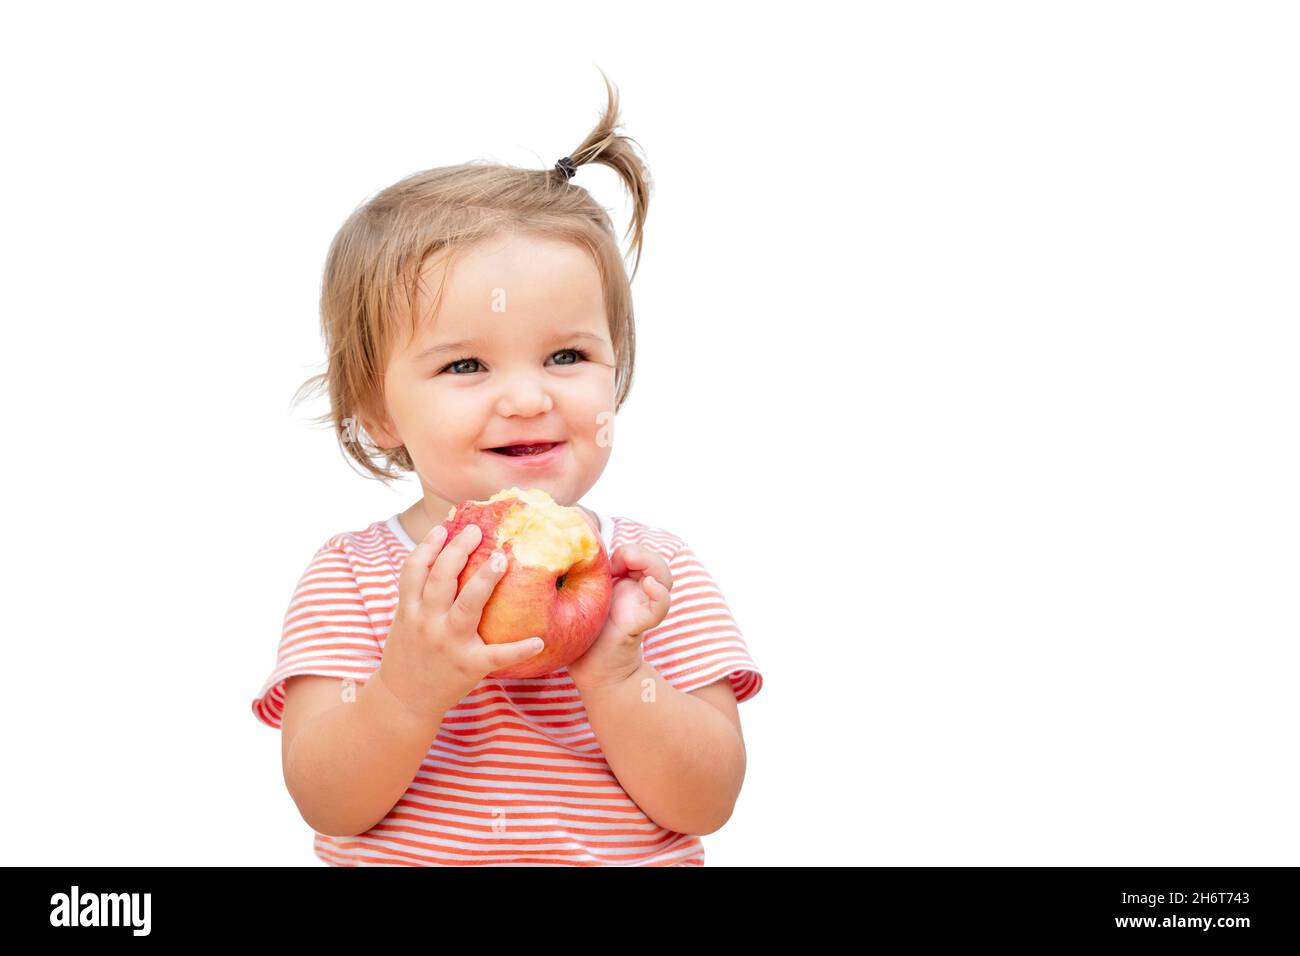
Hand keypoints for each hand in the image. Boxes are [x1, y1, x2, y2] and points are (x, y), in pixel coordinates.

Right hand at [376, 523, 546, 722]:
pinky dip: (517, 648)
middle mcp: (426, 623)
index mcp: (409, 610)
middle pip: (441, 579)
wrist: (402, 702)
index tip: (444, 527)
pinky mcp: (467, 666)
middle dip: (458, 551)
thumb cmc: (409, 654)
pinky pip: (496, 655)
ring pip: (466, 606)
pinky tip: (538, 640)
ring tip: (501, 559)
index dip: (428, 546)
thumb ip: (419, 595)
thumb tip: (443, 558)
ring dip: (483, 580)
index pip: (414, 569)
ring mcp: (447, 644)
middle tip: (477, 531)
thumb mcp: (404, 621)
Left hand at [566, 544, 672, 691]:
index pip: (635, 555)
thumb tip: (559, 557)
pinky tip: (650, 586)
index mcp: (620, 585)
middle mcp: (633, 593)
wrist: (592, 672)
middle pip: (654, 562)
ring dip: (652, 564)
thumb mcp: (575, 602)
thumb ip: (574, 582)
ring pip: (664, 578)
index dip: (623, 550)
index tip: (601, 562)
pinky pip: (659, 607)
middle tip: (619, 559)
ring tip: (632, 563)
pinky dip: (659, 594)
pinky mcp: (639, 624)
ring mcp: (639, 606)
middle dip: (640, 552)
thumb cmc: (580, 637)